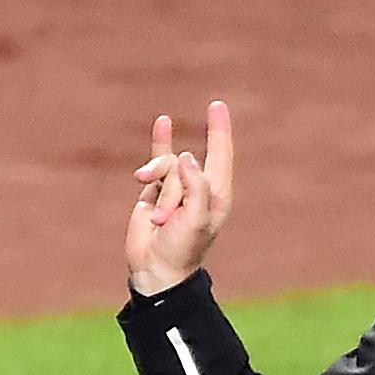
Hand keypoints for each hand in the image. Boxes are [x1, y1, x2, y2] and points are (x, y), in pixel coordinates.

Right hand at [126, 100, 234, 296]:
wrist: (155, 269)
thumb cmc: (182, 248)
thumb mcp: (196, 219)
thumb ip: (195, 186)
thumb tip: (186, 157)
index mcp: (216, 194)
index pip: (220, 154)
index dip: (219, 130)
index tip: (217, 105)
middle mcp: (199, 187)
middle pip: (185, 163)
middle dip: (171, 188)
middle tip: (166, 220)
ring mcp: (176, 187)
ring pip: (165, 166)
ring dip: (158, 190)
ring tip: (156, 218)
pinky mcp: (155, 190)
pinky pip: (155, 165)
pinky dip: (155, 152)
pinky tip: (163, 122)